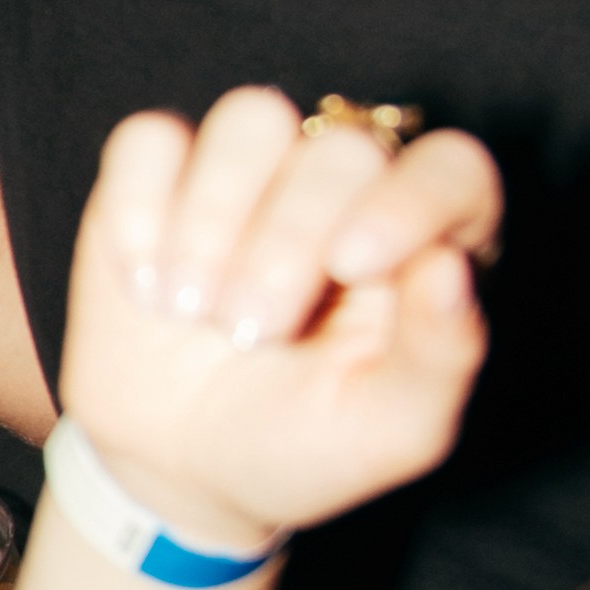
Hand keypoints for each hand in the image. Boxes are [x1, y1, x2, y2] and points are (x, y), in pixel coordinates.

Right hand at [54, 93, 493, 556]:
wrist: (185, 470)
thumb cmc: (306, 445)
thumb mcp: (390, 432)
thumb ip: (441, 355)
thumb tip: (448, 266)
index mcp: (423, 242)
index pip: (451, 168)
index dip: (409, 200)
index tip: (351, 264)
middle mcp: (347, 190)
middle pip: (340, 150)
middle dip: (287, 243)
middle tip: (251, 334)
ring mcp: (252, 174)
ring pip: (251, 119)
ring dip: (214, 215)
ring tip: (191, 307)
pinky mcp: (158, 179)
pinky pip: (148, 141)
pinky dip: (139, 207)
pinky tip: (144, 281)